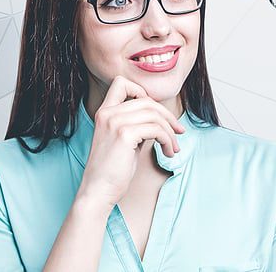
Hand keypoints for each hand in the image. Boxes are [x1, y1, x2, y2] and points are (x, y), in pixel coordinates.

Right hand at [76, 75, 185, 209]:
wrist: (98, 192)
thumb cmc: (112, 170)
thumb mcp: (123, 140)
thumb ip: (136, 124)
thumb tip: (161, 117)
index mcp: (104, 112)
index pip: (121, 83)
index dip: (141, 91)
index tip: (154, 113)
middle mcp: (107, 113)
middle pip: (147, 100)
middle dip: (167, 116)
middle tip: (178, 132)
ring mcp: (114, 122)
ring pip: (155, 115)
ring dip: (170, 132)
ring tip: (173, 148)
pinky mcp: (124, 135)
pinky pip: (157, 129)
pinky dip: (168, 140)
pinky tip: (167, 153)